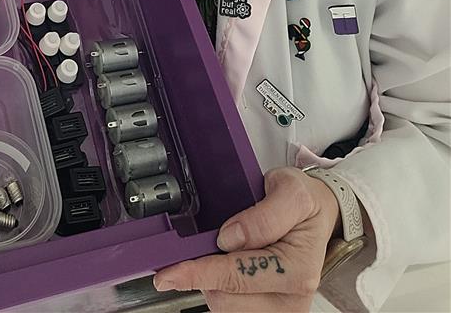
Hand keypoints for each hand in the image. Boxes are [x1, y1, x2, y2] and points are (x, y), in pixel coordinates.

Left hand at [154, 166, 339, 311]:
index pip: (236, 276)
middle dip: (208, 270)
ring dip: (215, 279)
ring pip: (224, 305)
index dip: (200, 270)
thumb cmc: (307, 204)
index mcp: (297, 271)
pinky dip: (221, 286)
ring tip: (230, 252)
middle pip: (225, 298)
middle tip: (216, 240)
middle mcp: (291, 300)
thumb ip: (263, 215)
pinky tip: (227, 268)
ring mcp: (280, 310)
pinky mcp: (269, 312)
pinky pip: (231, 305)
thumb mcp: (291, 191)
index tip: (170, 273)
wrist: (321, 214)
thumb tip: (230, 236)